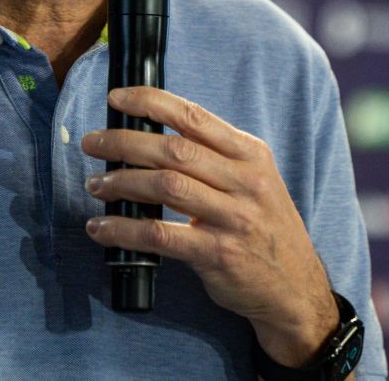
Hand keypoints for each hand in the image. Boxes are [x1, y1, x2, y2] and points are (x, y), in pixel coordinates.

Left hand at [81, 86, 337, 365]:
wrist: (295, 288)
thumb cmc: (263, 227)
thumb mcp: (254, 181)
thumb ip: (213, 157)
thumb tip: (150, 135)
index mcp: (251, 155)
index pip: (194, 117)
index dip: (150, 102)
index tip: (116, 98)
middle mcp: (246, 182)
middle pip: (174, 150)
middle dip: (124, 142)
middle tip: (93, 144)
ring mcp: (234, 219)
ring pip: (165, 186)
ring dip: (121, 182)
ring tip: (96, 184)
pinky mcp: (218, 254)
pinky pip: (160, 235)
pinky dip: (124, 229)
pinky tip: (102, 229)